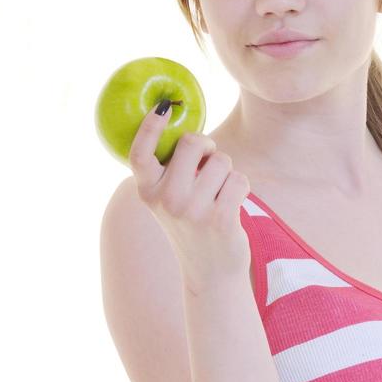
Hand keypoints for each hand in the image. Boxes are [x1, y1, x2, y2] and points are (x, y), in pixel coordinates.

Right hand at [128, 100, 251, 291]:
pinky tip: (233, 205)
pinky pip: (239, 180)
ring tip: (219, 194)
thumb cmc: (192, 227)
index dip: (150, 127)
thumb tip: (191, 135)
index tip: (164, 107)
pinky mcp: (220, 219)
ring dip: (227, 172)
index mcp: (148, 193)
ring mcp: (193, 210)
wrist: (210, 274)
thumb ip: (171, 171)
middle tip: (209, 163)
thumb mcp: (169, 202)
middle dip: (207, 147)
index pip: (140, 153)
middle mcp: (166, 200)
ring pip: (221, 161)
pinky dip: (241, 187)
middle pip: (191, 143)